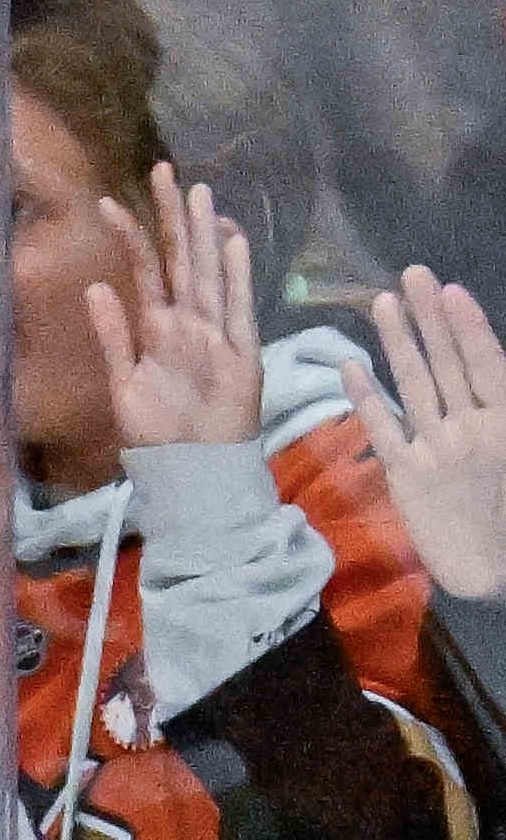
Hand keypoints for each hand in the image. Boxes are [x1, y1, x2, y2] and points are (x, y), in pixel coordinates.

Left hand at [90, 161, 265, 457]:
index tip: (110, 200)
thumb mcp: (123, 382)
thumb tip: (94, 287)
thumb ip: (112, 335)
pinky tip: (233, 244)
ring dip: (205, 235)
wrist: (191, 468)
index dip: (132, 235)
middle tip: (164, 170)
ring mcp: (216, 333)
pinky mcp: (240, 353)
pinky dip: (236, 277)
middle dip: (173, 217)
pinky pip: (237, 309)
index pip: (145, 271)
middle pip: (181, 260)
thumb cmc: (158, 430)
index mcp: (159, 327)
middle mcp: (189, 322)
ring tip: (200, 195)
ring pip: (209, 274)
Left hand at [351, 266, 505, 595]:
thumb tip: (486, 367)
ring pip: (415, 386)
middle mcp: (473, 428)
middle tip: (412, 273)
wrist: (495, 566)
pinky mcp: (407, 477)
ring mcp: (438, 451)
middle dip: (430, 317)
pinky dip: (365, 398)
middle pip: (448, 362)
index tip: (449, 290)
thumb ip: (494, 402)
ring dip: (398, 342)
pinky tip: (350, 366)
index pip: (485, 361)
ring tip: (382, 303)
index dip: (467, 325)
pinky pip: (382, 431)